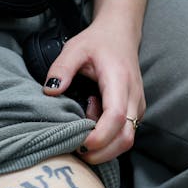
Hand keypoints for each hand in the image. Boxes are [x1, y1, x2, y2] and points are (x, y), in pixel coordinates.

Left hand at [42, 20, 145, 163]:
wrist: (121, 35)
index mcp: (120, 81)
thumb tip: (51, 91)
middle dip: (101, 152)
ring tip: (83, 129)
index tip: (80, 142)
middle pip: (125, 138)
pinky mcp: (134, 113)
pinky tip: (91, 123)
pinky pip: (124, 135)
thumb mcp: (75, 48)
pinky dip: (107, 140)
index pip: (115, 117)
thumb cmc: (98, 42)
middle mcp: (133, 98)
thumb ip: (61, 68)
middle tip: (76, 148)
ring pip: (127, 141)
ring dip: (104, 147)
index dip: (99, 136)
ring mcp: (136, 107)